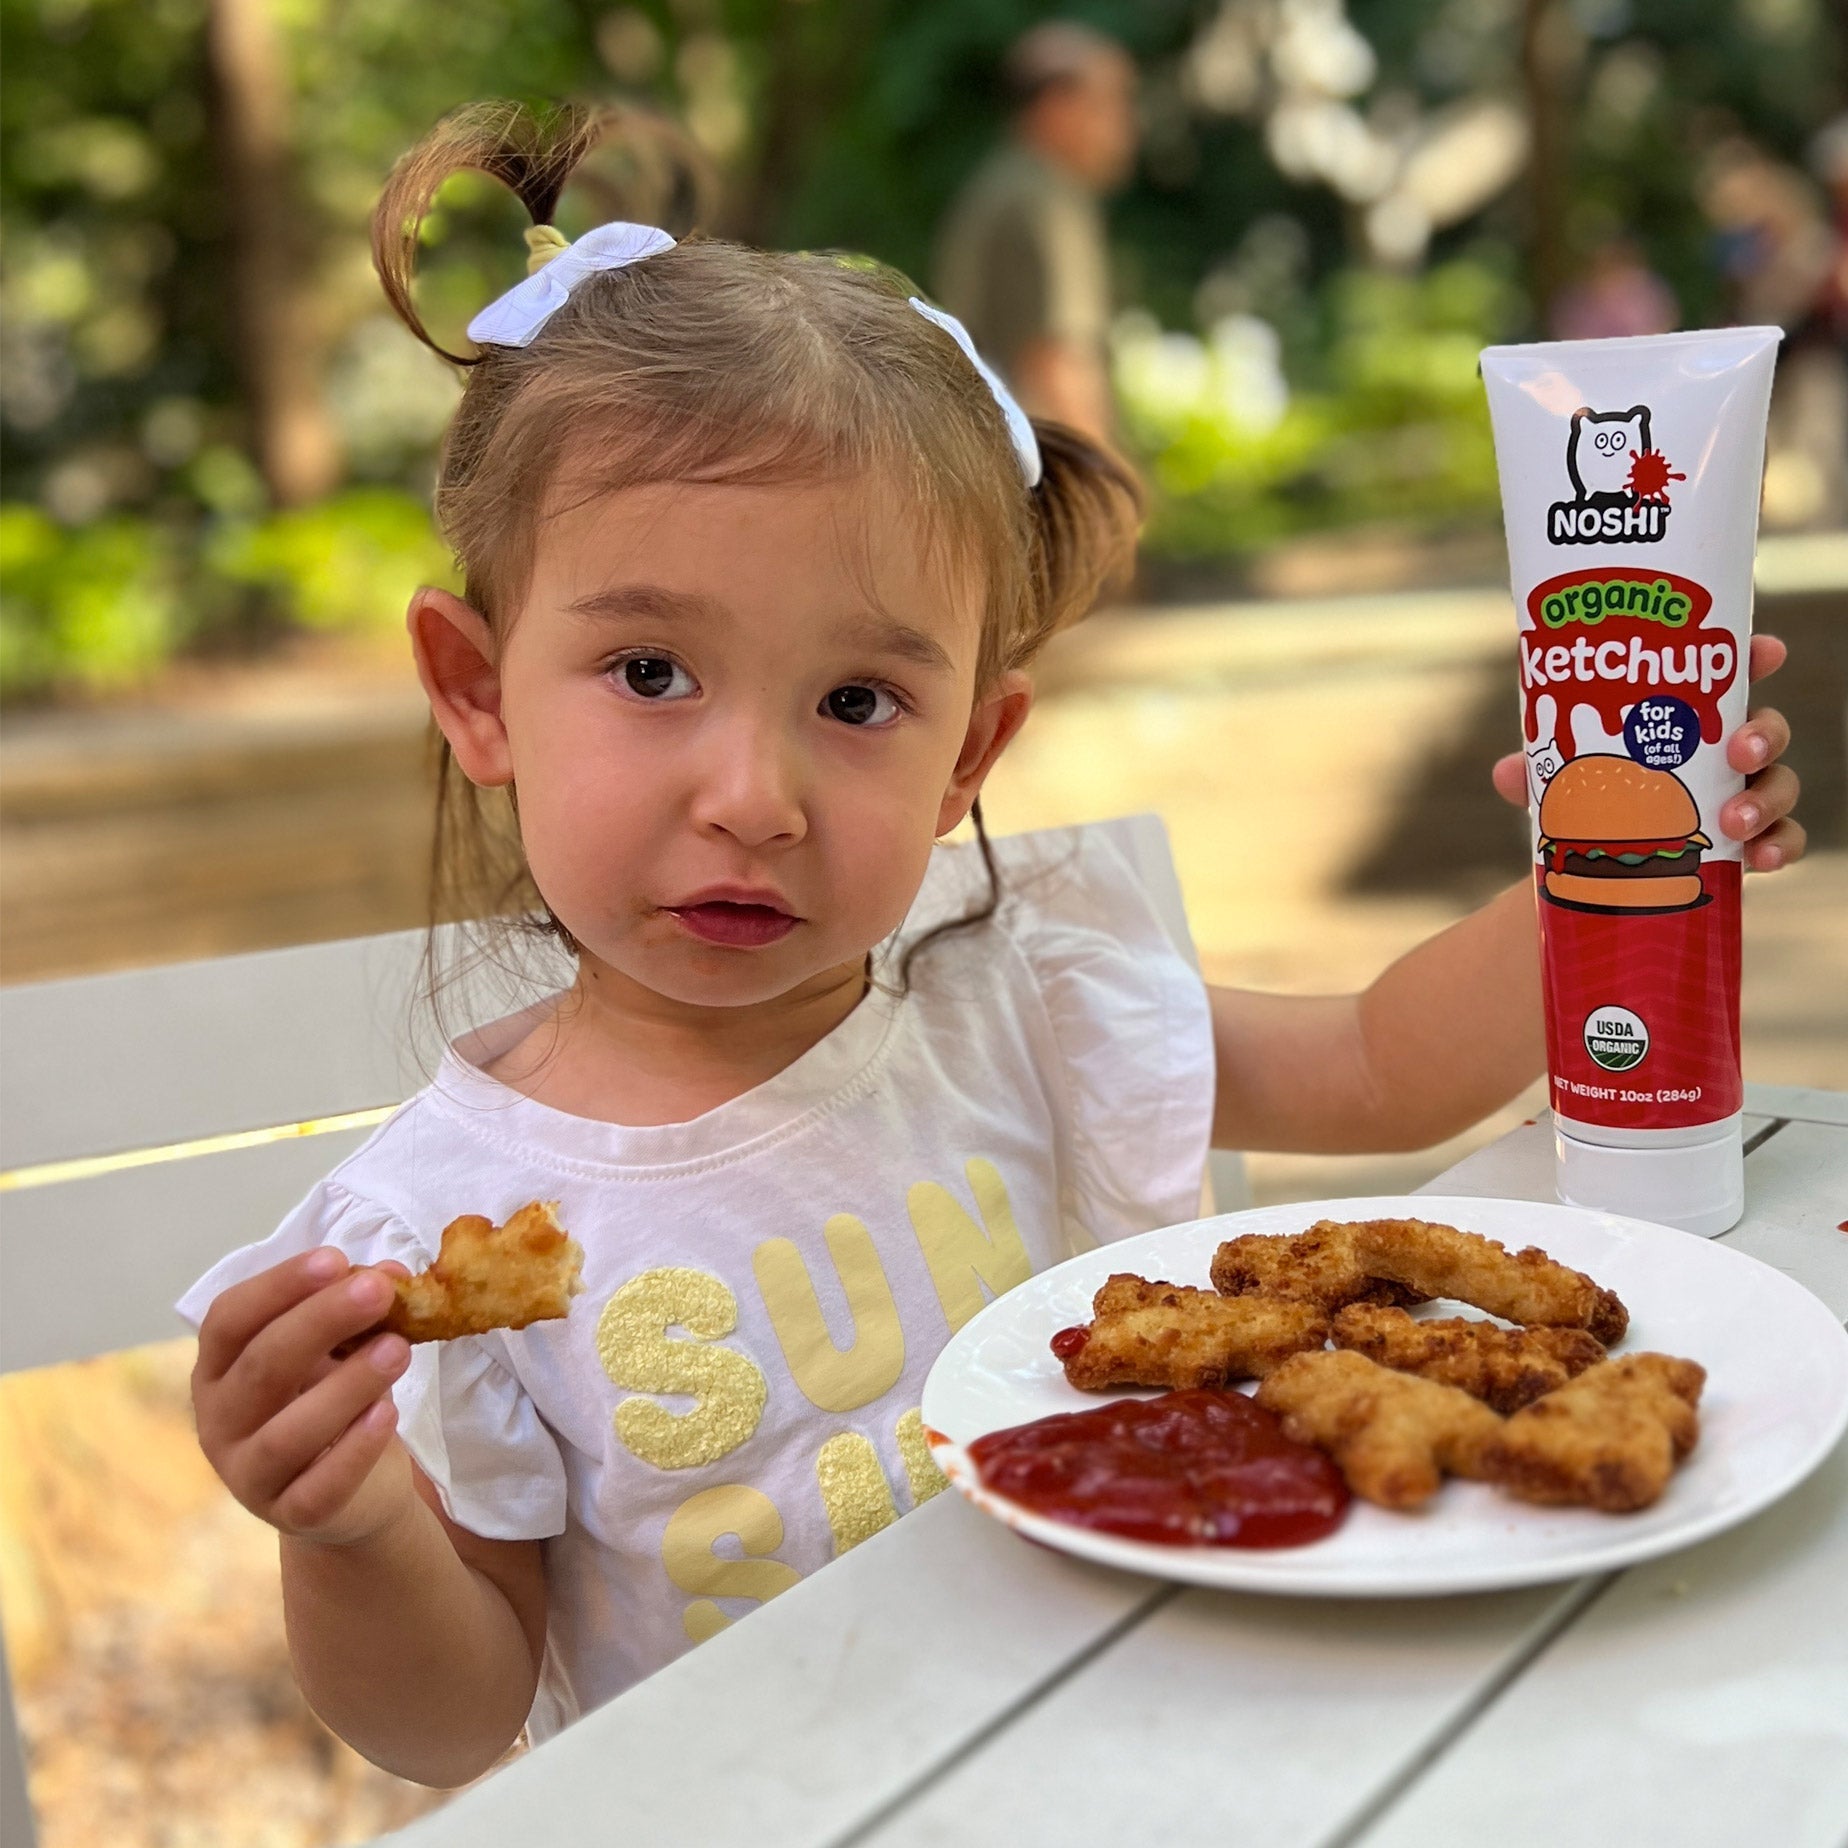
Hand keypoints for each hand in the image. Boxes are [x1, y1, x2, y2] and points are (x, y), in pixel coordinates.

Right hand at [193, 1248, 416, 1546]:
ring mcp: (248, 1474)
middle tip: (378, 1292)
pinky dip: (354, 1450)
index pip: (230, 1320)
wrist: (354, 1491)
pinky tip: (387, 1413)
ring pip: (287, 1432)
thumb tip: (391, 1274)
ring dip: (346, 1386)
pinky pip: (319, 1487)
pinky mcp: (291, 1515)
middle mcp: (220, 1421)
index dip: (278, 1287)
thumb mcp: (339, 1349)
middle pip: (261, 1367)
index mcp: (220, 1368)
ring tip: (397, 1349)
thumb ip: (356, 1312)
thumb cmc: (333, 1399)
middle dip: (321, 1322)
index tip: (334, 1258)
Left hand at [1492, 633, 1805, 870]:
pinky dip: (1780, 847)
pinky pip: (1785, 840)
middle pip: (1766, 729)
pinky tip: (1760, 859)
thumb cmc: (1590, 800)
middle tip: (1740, 751)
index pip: (1729, 678)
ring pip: (1780, 784)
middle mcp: (1724, 752)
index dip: (1752, 658)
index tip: (1765, 653)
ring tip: (1735, 819)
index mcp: (1686, 720)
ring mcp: (1743, 795)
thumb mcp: (1560, 782)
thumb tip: (1508, 771)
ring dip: (1766, 798)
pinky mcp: (1749, 842)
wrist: (1599, 866)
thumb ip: (1536, 774)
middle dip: (1762, 735)